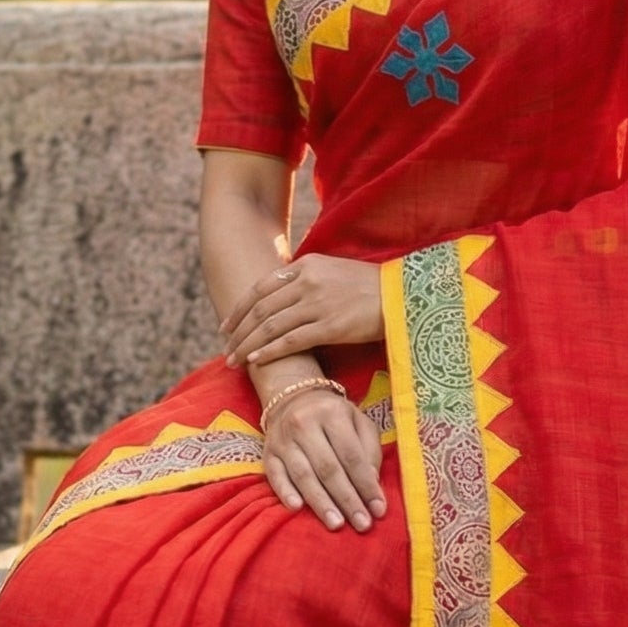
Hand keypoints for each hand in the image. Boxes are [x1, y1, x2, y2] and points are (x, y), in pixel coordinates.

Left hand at [223, 253, 383, 368]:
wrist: (402, 294)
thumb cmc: (369, 286)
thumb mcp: (332, 271)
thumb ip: (305, 279)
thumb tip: (279, 299)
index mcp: (306, 265)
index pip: (261, 288)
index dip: (240, 309)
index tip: (227, 326)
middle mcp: (308, 282)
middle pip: (261, 309)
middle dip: (239, 331)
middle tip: (226, 348)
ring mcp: (318, 303)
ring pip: (271, 326)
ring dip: (248, 345)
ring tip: (234, 360)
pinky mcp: (331, 326)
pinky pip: (291, 341)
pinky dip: (269, 351)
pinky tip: (256, 361)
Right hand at [263, 387, 386, 531]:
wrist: (293, 398)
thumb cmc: (333, 415)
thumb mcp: (359, 421)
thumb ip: (369, 450)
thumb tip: (372, 483)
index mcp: (332, 413)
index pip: (352, 455)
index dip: (366, 484)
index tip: (378, 510)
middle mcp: (304, 424)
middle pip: (328, 468)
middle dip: (347, 499)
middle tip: (361, 524)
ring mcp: (283, 440)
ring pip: (303, 475)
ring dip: (320, 503)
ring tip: (336, 524)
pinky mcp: (267, 453)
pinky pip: (275, 475)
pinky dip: (285, 492)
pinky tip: (297, 509)